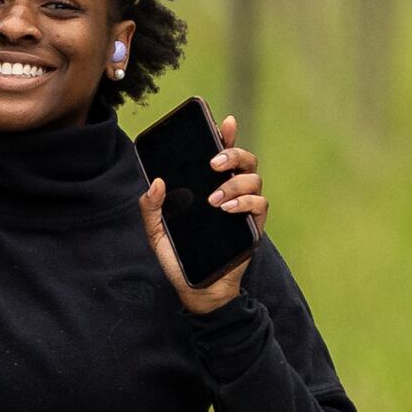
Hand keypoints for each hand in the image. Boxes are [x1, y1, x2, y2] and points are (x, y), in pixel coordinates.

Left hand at [142, 111, 264, 314]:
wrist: (197, 290)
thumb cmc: (180, 258)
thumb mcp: (157, 232)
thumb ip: (151, 208)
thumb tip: (155, 182)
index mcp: (210, 187)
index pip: (222, 155)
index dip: (227, 135)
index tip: (223, 121)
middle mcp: (232, 193)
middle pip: (245, 160)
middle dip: (232, 153)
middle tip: (213, 163)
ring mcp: (245, 209)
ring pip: (254, 179)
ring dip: (233, 184)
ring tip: (213, 200)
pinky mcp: (253, 227)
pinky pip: (260, 204)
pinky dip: (244, 202)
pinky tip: (225, 209)